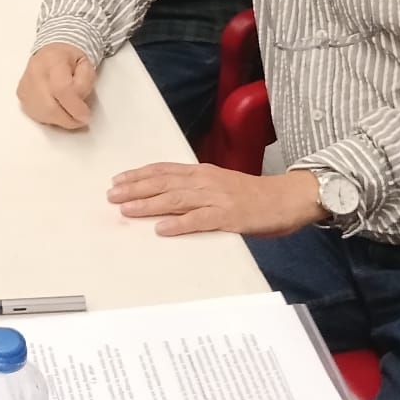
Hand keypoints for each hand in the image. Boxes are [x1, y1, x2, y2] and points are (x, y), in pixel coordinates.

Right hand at [17, 43, 96, 130]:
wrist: (50, 54)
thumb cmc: (68, 59)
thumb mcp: (86, 64)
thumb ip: (84, 83)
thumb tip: (78, 104)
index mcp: (53, 60)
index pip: (61, 89)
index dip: (75, 107)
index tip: (85, 115)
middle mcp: (35, 71)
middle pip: (50, 106)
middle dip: (68, 119)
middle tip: (80, 119)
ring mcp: (25, 85)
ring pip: (43, 114)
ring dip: (60, 119)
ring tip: (68, 109)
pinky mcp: (21, 95)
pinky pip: (37, 115)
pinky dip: (50, 117)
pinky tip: (57, 107)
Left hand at [107, 162, 322, 237]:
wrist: (287, 198)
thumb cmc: (254, 196)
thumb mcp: (221, 185)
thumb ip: (197, 189)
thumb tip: (168, 197)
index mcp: (203, 173)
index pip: (164, 170)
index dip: (139, 175)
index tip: (118, 179)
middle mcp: (206, 181)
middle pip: (163, 183)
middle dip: (135, 188)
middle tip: (112, 195)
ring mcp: (217, 198)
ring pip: (175, 199)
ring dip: (149, 204)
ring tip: (127, 209)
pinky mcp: (228, 216)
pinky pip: (199, 220)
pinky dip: (179, 224)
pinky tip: (162, 229)